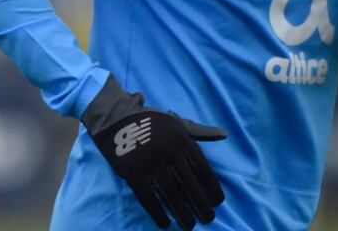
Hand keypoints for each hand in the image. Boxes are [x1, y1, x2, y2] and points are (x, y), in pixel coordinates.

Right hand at [83, 76, 225, 229]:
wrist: (114, 117)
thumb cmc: (149, 122)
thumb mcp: (175, 122)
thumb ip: (199, 131)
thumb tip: (223, 135)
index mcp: (182, 140)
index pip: (203, 170)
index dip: (212, 189)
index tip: (217, 203)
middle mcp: (169, 152)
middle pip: (190, 186)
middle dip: (201, 206)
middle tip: (207, 219)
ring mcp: (150, 163)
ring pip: (171, 196)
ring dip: (183, 214)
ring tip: (189, 225)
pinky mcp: (132, 172)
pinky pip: (148, 198)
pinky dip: (157, 213)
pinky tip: (165, 223)